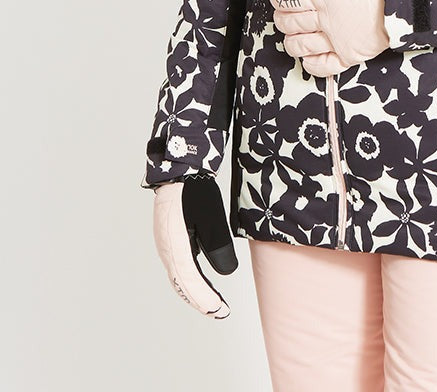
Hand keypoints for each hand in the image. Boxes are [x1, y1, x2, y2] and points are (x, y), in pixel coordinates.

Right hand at [153, 176, 237, 318]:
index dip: (204, 298)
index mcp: (174, 245)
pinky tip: (201, 284)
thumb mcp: (212, 217)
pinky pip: (178, 267)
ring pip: (179, 277)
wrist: (178, 169)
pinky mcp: (169, 240)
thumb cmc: (195, 191)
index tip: (219, 310)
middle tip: (220, 312)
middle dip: (201, 300)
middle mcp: (166, 249)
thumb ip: (218, 245)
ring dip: (195, 292)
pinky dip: (190, 280)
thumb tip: (226, 273)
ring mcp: (165, 245)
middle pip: (182, 284)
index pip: (189, 281)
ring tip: (213, 304)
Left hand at [268, 0, 389, 75]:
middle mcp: (326, 18)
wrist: (406, 4)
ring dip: (290, 40)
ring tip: (291, 36)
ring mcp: (336, 39)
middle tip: (282, 16)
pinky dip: (310, 63)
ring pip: (299, 44)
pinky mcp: (348, 56)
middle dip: (281, 19)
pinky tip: (307, 57)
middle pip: (289, 22)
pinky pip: (322, 66)